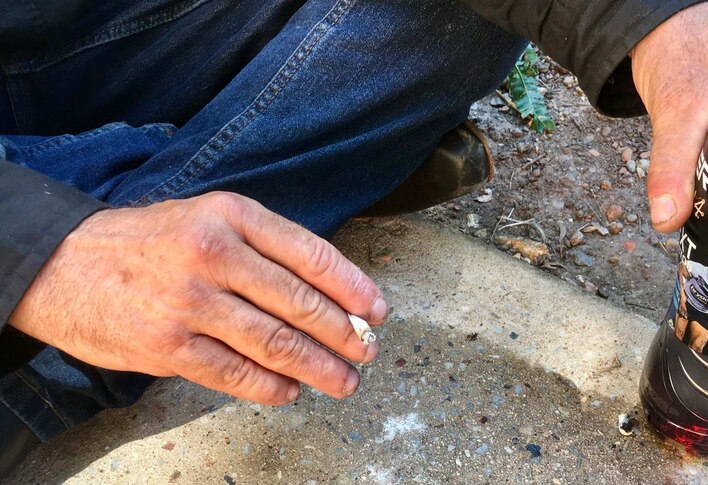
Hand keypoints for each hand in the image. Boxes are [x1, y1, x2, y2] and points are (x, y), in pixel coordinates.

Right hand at [9, 192, 387, 404]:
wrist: (63, 266)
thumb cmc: (149, 243)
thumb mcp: (206, 218)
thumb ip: (262, 247)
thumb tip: (328, 292)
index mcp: (231, 215)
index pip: (310, 255)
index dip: (353, 287)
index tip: (377, 311)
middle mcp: (213, 254)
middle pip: (299, 303)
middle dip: (344, 333)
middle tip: (368, 351)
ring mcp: (190, 302)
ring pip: (275, 342)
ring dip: (318, 368)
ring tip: (343, 381)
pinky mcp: (168, 346)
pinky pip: (235, 374)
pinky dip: (272, 387)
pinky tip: (291, 391)